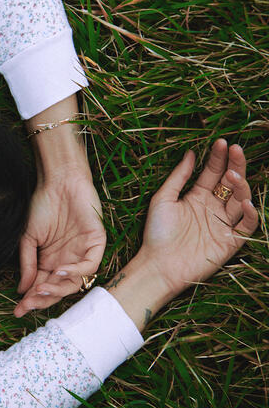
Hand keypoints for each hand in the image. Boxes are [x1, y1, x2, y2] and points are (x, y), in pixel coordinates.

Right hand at [14, 171, 105, 316]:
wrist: (58, 182)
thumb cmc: (41, 205)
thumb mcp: (27, 237)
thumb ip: (26, 262)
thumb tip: (22, 289)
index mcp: (50, 262)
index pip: (42, 286)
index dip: (31, 299)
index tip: (18, 310)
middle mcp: (67, 262)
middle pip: (58, 289)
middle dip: (43, 299)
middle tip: (28, 305)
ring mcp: (82, 254)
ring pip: (74, 282)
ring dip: (57, 289)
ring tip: (41, 288)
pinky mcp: (96, 244)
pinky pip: (89, 266)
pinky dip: (75, 272)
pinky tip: (58, 271)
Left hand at [100, 139, 258, 330]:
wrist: (158, 265)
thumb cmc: (156, 232)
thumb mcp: (163, 199)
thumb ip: (178, 177)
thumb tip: (190, 153)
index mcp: (196, 196)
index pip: (213, 172)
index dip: (218, 157)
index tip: (222, 142)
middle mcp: (212, 208)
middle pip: (230, 183)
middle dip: (235, 165)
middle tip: (235, 150)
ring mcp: (222, 224)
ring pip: (240, 200)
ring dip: (240, 186)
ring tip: (233, 175)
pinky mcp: (230, 241)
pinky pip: (246, 225)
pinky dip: (250, 214)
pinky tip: (245, 201)